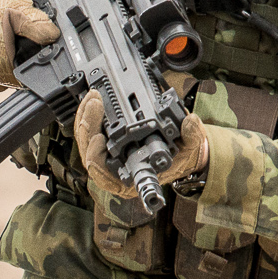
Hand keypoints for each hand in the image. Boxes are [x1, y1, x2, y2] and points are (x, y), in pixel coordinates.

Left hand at [76, 91, 210, 198]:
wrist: (181, 150)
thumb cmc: (181, 155)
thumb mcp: (191, 147)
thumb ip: (192, 136)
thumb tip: (189, 122)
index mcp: (130, 182)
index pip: (104, 176)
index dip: (96, 158)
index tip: (98, 139)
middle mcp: (113, 171)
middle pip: (89, 152)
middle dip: (88, 126)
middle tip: (94, 104)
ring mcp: (107, 155)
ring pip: (86, 139)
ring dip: (86, 116)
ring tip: (93, 96)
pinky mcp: (105, 140)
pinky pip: (91, 129)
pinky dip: (89, 113)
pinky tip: (93, 97)